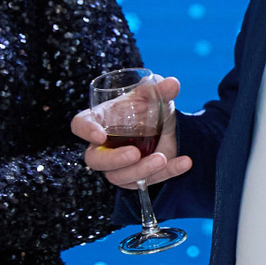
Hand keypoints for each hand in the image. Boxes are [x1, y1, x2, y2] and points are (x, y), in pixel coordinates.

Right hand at [72, 75, 192, 188]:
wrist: (162, 125)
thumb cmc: (145, 108)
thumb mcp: (152, 96)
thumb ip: (159, 89)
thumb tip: (172, 83)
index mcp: (100, 120)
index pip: (80, 124)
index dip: (86, 130)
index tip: (99, 135)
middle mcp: (104, 146)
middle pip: (96, 160)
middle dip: (114, 160)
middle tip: (134, 153)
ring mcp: (118, 166)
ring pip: (121, 176)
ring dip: (142, 170)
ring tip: (162, 158)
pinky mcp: (137, 178)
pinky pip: (149, 181)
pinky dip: (169, 172)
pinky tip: (185, 162)